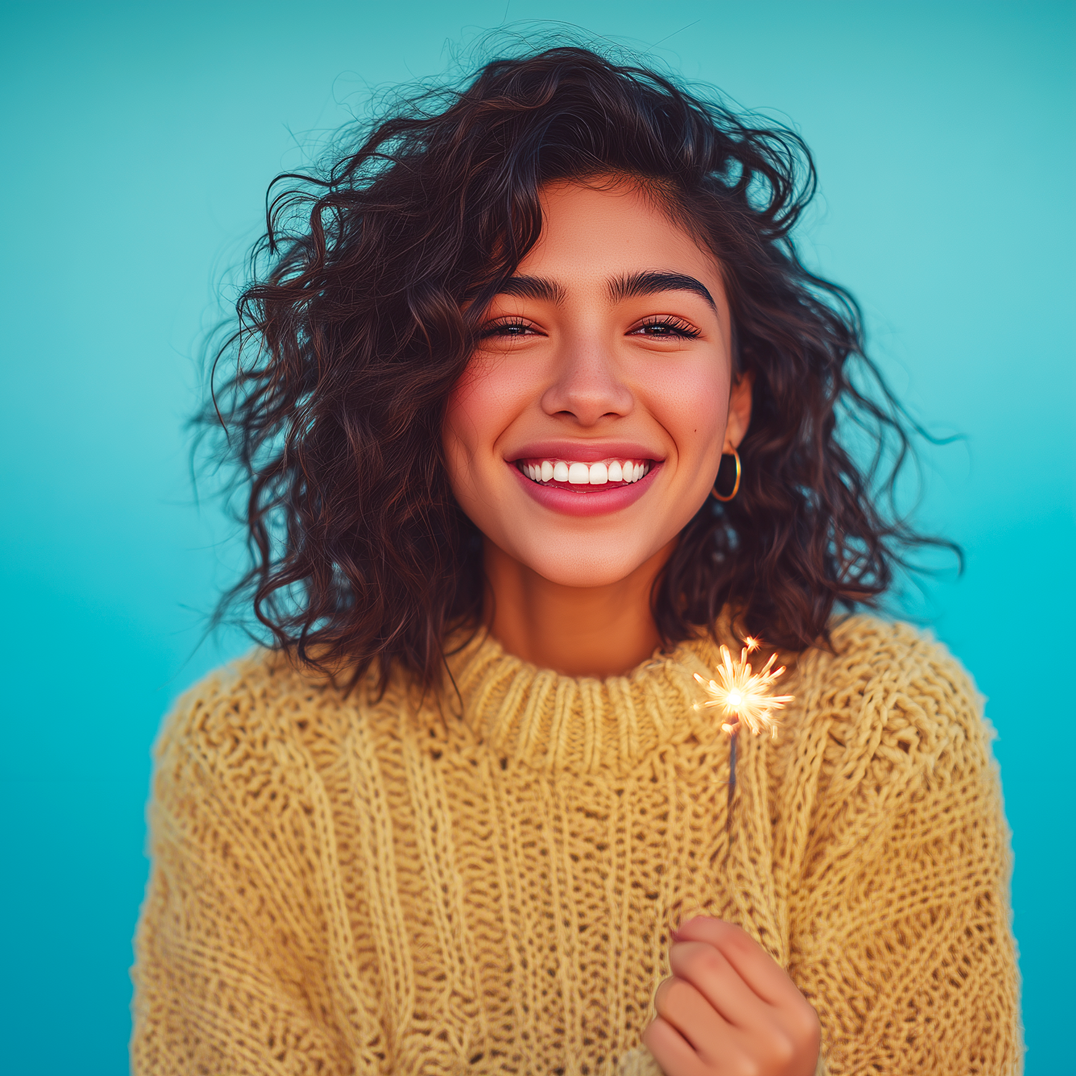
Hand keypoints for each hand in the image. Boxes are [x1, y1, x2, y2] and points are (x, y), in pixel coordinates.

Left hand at [641, 916, 820, 1075]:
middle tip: (675, 967)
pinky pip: (657, 1033)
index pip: (738, 944)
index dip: (701, 927)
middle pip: (702, 961)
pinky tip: (677, 1052)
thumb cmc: (764, 1074)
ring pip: (674, 994)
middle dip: (678, 956)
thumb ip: (743, 977)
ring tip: (683, 1021)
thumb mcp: (776, 1028)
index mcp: (798, 1017)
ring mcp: (738, 1066)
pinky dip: (658, 1036)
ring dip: (667, 1001)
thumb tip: (683, 925)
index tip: (683, 929)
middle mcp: (774, 1040)